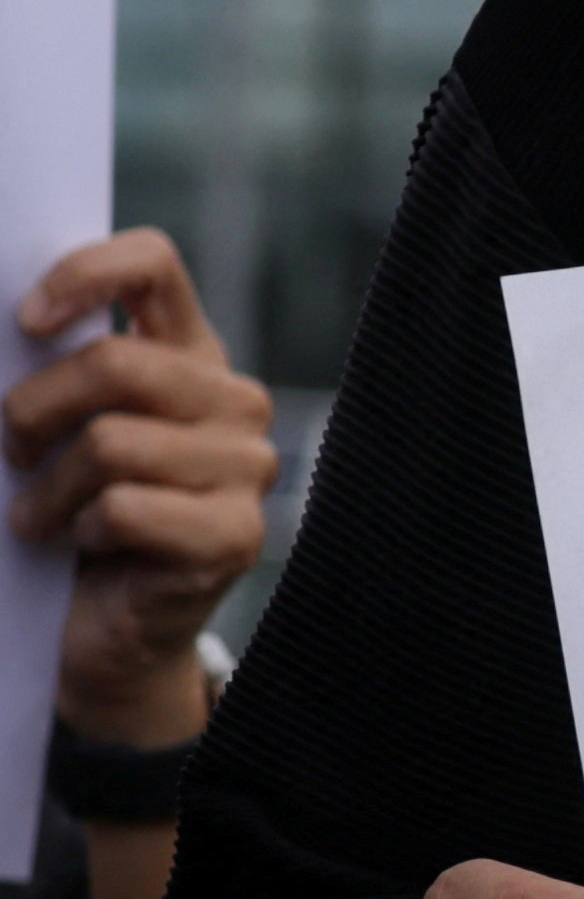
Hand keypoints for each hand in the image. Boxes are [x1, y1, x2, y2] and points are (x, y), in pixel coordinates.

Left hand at [8, 228, 277, 744]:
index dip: (83, 276)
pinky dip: (84, 531)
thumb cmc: (71, 519)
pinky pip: (128, 509)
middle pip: (116, 364)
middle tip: (13, 452)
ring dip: (49, 491)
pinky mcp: (235, 534)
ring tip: (42, 519)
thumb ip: (57, 375)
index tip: (25, 322)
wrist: (105, 632)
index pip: (154, 266)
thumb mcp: (62, 431)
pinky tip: (87, 548)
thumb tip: (6, 332)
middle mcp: (232, 401)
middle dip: (33, 411)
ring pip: (112, 443)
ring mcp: (245, 468)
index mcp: (189, 356)